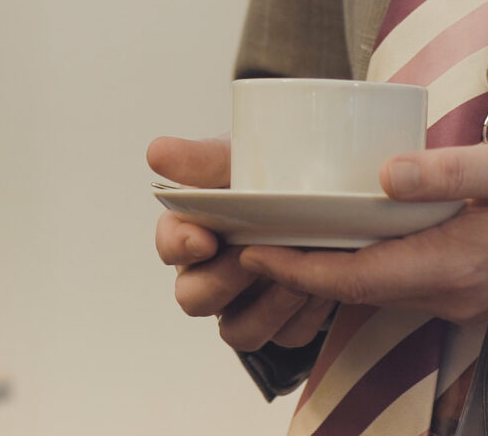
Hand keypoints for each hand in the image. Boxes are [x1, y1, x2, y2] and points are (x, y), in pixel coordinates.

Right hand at [150, 134, 335, 352]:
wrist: (330, 192)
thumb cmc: (272, 174)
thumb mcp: (240, 158)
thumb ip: (202, 159)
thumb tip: (157, 152)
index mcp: (193, 230)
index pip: (169, 245)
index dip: (179, 246)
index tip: (204, 237)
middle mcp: (212, 273)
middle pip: (193, 299)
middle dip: (221, 280)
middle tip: (250, 256)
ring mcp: (247, 303)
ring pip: (238, 331)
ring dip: (265, 308)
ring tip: (294, 279)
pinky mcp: (284, 322)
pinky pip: (287, 335)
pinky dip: (304, 314)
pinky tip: (321, 288)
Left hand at [240, 135, 487, 324]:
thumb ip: (447, 169)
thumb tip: (383, 173)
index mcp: (454, 266)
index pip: (356, 280)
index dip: (299, 271)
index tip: (253, 252)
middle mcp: (451, 294)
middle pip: (357, 290)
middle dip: (301, 271)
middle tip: (250, 240)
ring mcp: (461, 297)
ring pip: (378, 289)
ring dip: (330, 270)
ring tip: (284, 236)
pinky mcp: (469, 288)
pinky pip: (402, 283)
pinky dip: (365, 266)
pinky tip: (346, 238)